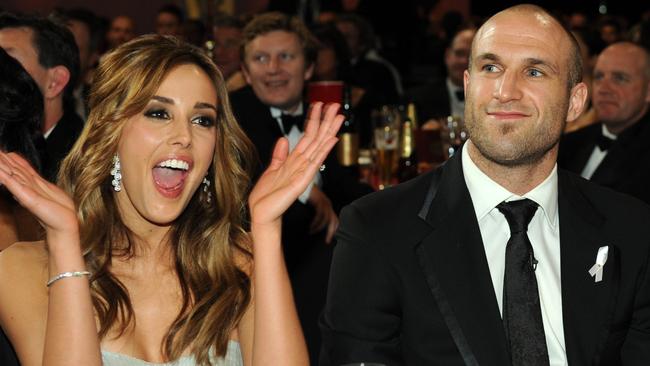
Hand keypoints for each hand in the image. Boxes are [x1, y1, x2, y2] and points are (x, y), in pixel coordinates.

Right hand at [0, 152, 77, 240]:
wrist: (64, 224)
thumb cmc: (59, 208)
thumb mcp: (48, 187)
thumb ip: (36, 178)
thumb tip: (29, 171)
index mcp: (32, 182)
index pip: (18, 165)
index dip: (9, 157)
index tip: (3, 151)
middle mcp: (26, 185)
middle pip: (11, 167)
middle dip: (2, 159)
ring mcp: (25, 191)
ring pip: (9, 173)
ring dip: (1, 164)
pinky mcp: (26, 197)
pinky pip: (13, 183)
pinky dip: (4, 175)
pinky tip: (0, 171)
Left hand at [248, 102, 343, 229]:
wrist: (262, 212)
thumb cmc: (267, 195)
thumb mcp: (272, 169)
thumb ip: (279, 155)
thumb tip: (284, 139)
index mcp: (295, 160)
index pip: (308, 136)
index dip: (314, 119)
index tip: (320, 104)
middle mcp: (302, 164)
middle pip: (317, 138)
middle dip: (326, 120)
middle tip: (336, 104)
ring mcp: (304, 172)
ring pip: (319, 146)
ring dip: (329, 130)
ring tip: (338, 116)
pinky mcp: (302, 181)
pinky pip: (314, 163)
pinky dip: (323, 150)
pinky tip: (331, 139)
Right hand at [308, 185, 337, 243]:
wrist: (305, 182)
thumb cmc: (308, 194)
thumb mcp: (315, 204)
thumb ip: (318, 211)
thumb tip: (317, 222)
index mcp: (328, 206)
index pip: (335, 220)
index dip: (334, 229)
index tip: (329, 238)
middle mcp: (328, 205)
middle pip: (334, 221)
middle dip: (331, 232)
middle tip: (327, 241)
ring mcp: (324, 203)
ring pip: (326, 219)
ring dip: (319, 228)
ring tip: (311, 232)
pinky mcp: (319, 202)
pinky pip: (319, 215)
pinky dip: (315, 223)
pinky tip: (310, 226)